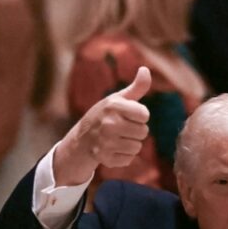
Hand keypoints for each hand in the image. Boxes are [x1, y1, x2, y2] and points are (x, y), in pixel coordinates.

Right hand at [54, 66, 151, 185]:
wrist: (81, 139)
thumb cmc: (105, 115)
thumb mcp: (118, 99)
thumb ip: (136, 87)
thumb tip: (146, 69)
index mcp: (113, 106)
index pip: (145, 115)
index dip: (139, 116)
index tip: (128, 115)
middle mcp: (109, 123)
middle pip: (143, 132)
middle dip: (136, 130)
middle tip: (122, 128)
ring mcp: (106, 142)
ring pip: (137, 147)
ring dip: (131, 144)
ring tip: (117, 138)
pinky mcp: (105, 158)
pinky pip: (129, 159)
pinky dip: (123, 156)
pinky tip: (113, 149)